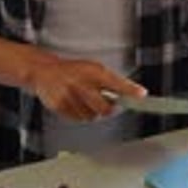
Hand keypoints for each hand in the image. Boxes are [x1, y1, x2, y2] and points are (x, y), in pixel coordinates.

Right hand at [31, 54, 146, 119]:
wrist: (44, 72)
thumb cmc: (73, 70)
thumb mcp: (92, 68)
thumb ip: (109, 81)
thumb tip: (129, 94)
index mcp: (93, 71)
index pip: (116, 81)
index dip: (130, 89)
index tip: (142, 95)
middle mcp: (81, 83)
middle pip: (105, 107)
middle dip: (109, 108)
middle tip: (108, 103)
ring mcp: (70, 96)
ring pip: (92, 116)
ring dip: (93, 112)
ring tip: (85, 99)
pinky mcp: (60, 106)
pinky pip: (78, 119)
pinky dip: (80, 114)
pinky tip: (75, 103)